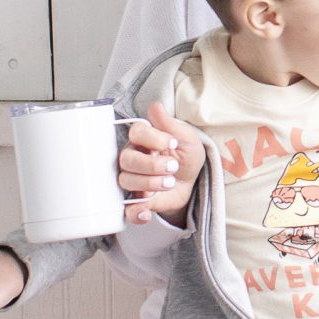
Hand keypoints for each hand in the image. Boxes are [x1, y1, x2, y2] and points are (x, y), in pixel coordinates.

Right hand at [119, 101, 203, 225]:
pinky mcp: (138, 200)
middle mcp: (133, 158)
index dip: (151, 138)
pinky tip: (147, 212)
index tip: (171, 143)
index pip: (135, 133)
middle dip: (150, 164)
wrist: (192, 181)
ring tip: (170, 182)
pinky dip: (134, 212)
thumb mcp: (186, 138)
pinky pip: (127, 209)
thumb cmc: (186, 155)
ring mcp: (133, 179)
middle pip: (126, 159)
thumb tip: (155, 106)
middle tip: (172, 166)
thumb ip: (170, 124)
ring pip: (126, 181)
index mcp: (144, 139)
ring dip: (148, 183)